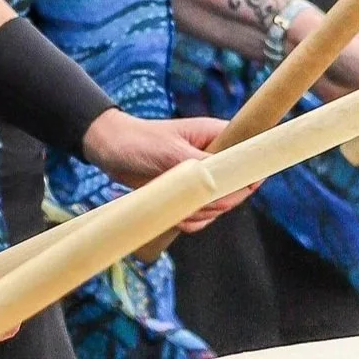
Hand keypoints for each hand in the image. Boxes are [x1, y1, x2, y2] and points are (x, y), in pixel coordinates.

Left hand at [83, 110, 240, 231]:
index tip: (238, 190)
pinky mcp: (186, 195)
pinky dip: (190, 221)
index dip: (249, 175)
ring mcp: (201, 179)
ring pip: (218, 207)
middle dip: (219, 202)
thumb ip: (201, 166)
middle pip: (236, 188)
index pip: (248, 155)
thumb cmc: (140, 141)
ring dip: (202, 214)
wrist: (110, 150)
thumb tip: (225, 181)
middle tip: (197, 201)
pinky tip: (175, 216)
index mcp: (216, 137)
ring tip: (180, 207)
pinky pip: (200, 216)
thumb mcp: (171, 151)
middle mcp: (213, 159)